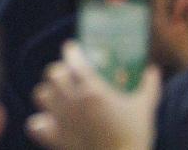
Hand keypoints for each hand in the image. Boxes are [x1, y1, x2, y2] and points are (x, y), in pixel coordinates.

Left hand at [26, 41, 160, 149]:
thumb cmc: (135, 136)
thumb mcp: (145, 108)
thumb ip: (149, 86)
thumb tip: (152, 69)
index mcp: (92, 90)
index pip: (73, 60)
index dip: (71, 51)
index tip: (72, 48)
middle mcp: (71, 101)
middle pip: (53, 73)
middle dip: (59, 70)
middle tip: (68, 74)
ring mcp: (60, 119)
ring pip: (41, 94)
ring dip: (49, 92)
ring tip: (58, 95)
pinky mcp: (53, 138)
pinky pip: (35, 124)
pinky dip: (39, 122)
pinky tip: (49, 122)